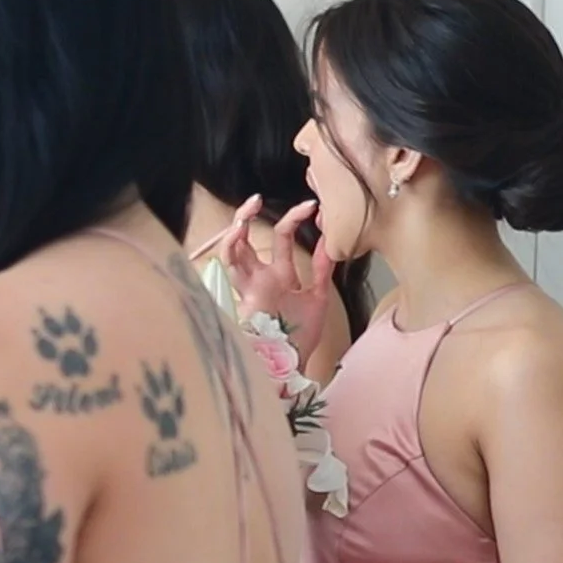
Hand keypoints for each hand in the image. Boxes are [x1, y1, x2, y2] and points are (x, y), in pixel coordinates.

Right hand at [217, 196, 336, 362]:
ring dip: (236, 228)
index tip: (311, 207)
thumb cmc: (302, 336)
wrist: (294, 364)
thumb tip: (330, 239)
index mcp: (278, 276)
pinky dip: (232, 247)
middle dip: (246, 216)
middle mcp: (260, 278)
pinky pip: (232, 267)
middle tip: (256, 198)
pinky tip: (238, 231)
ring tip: (246, 209)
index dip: (293, 220)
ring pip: (232, 250)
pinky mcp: (246, 294)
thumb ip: (322, 268)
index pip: (281, 239)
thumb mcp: (318, 294)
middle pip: (247, 240)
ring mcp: (250, 285)